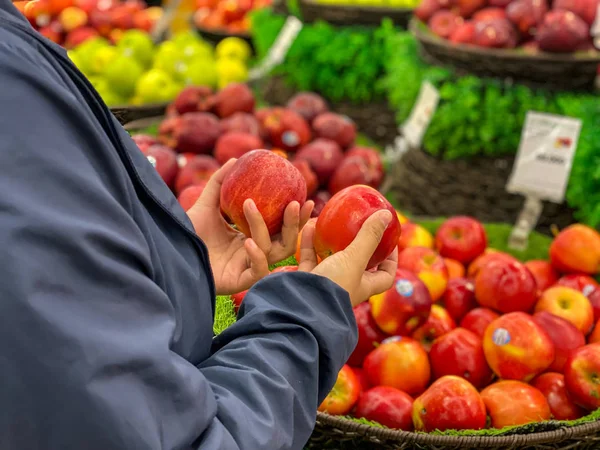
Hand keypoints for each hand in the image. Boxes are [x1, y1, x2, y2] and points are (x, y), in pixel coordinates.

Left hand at [186, 159, 313, 294]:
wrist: (171, 252)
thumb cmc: (188, 233)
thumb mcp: (205, 204)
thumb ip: (219, 183)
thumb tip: (235, 160)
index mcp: (251, 238)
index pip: (281, 229)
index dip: (295, 216)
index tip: (305, 197)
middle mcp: (254, 254)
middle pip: (286, 242)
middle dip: (294, 224)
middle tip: (294, 203)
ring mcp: (247, 269)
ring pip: (273, 252)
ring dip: (265, 228)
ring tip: (251, 206)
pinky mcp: (239, 283)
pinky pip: (257, 271)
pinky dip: (257, 256)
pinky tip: (248, 242)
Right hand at [297, 210, 397, 306]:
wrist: (300, 305)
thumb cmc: (334, 285)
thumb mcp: (355, 258)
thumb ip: (369, 236)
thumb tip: (387, 215)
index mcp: (364, 286)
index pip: (386, 275)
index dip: (391, 260)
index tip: (390, 242)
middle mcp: (347, 285)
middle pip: (359, 265)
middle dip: (359, 246)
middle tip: (360, 227)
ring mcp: (326, 283)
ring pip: (332, 259)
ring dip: (332, 241)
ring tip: (333, 223)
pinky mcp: (308, 278)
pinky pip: (310, 258)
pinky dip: (310, 243)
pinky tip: (310, 226)